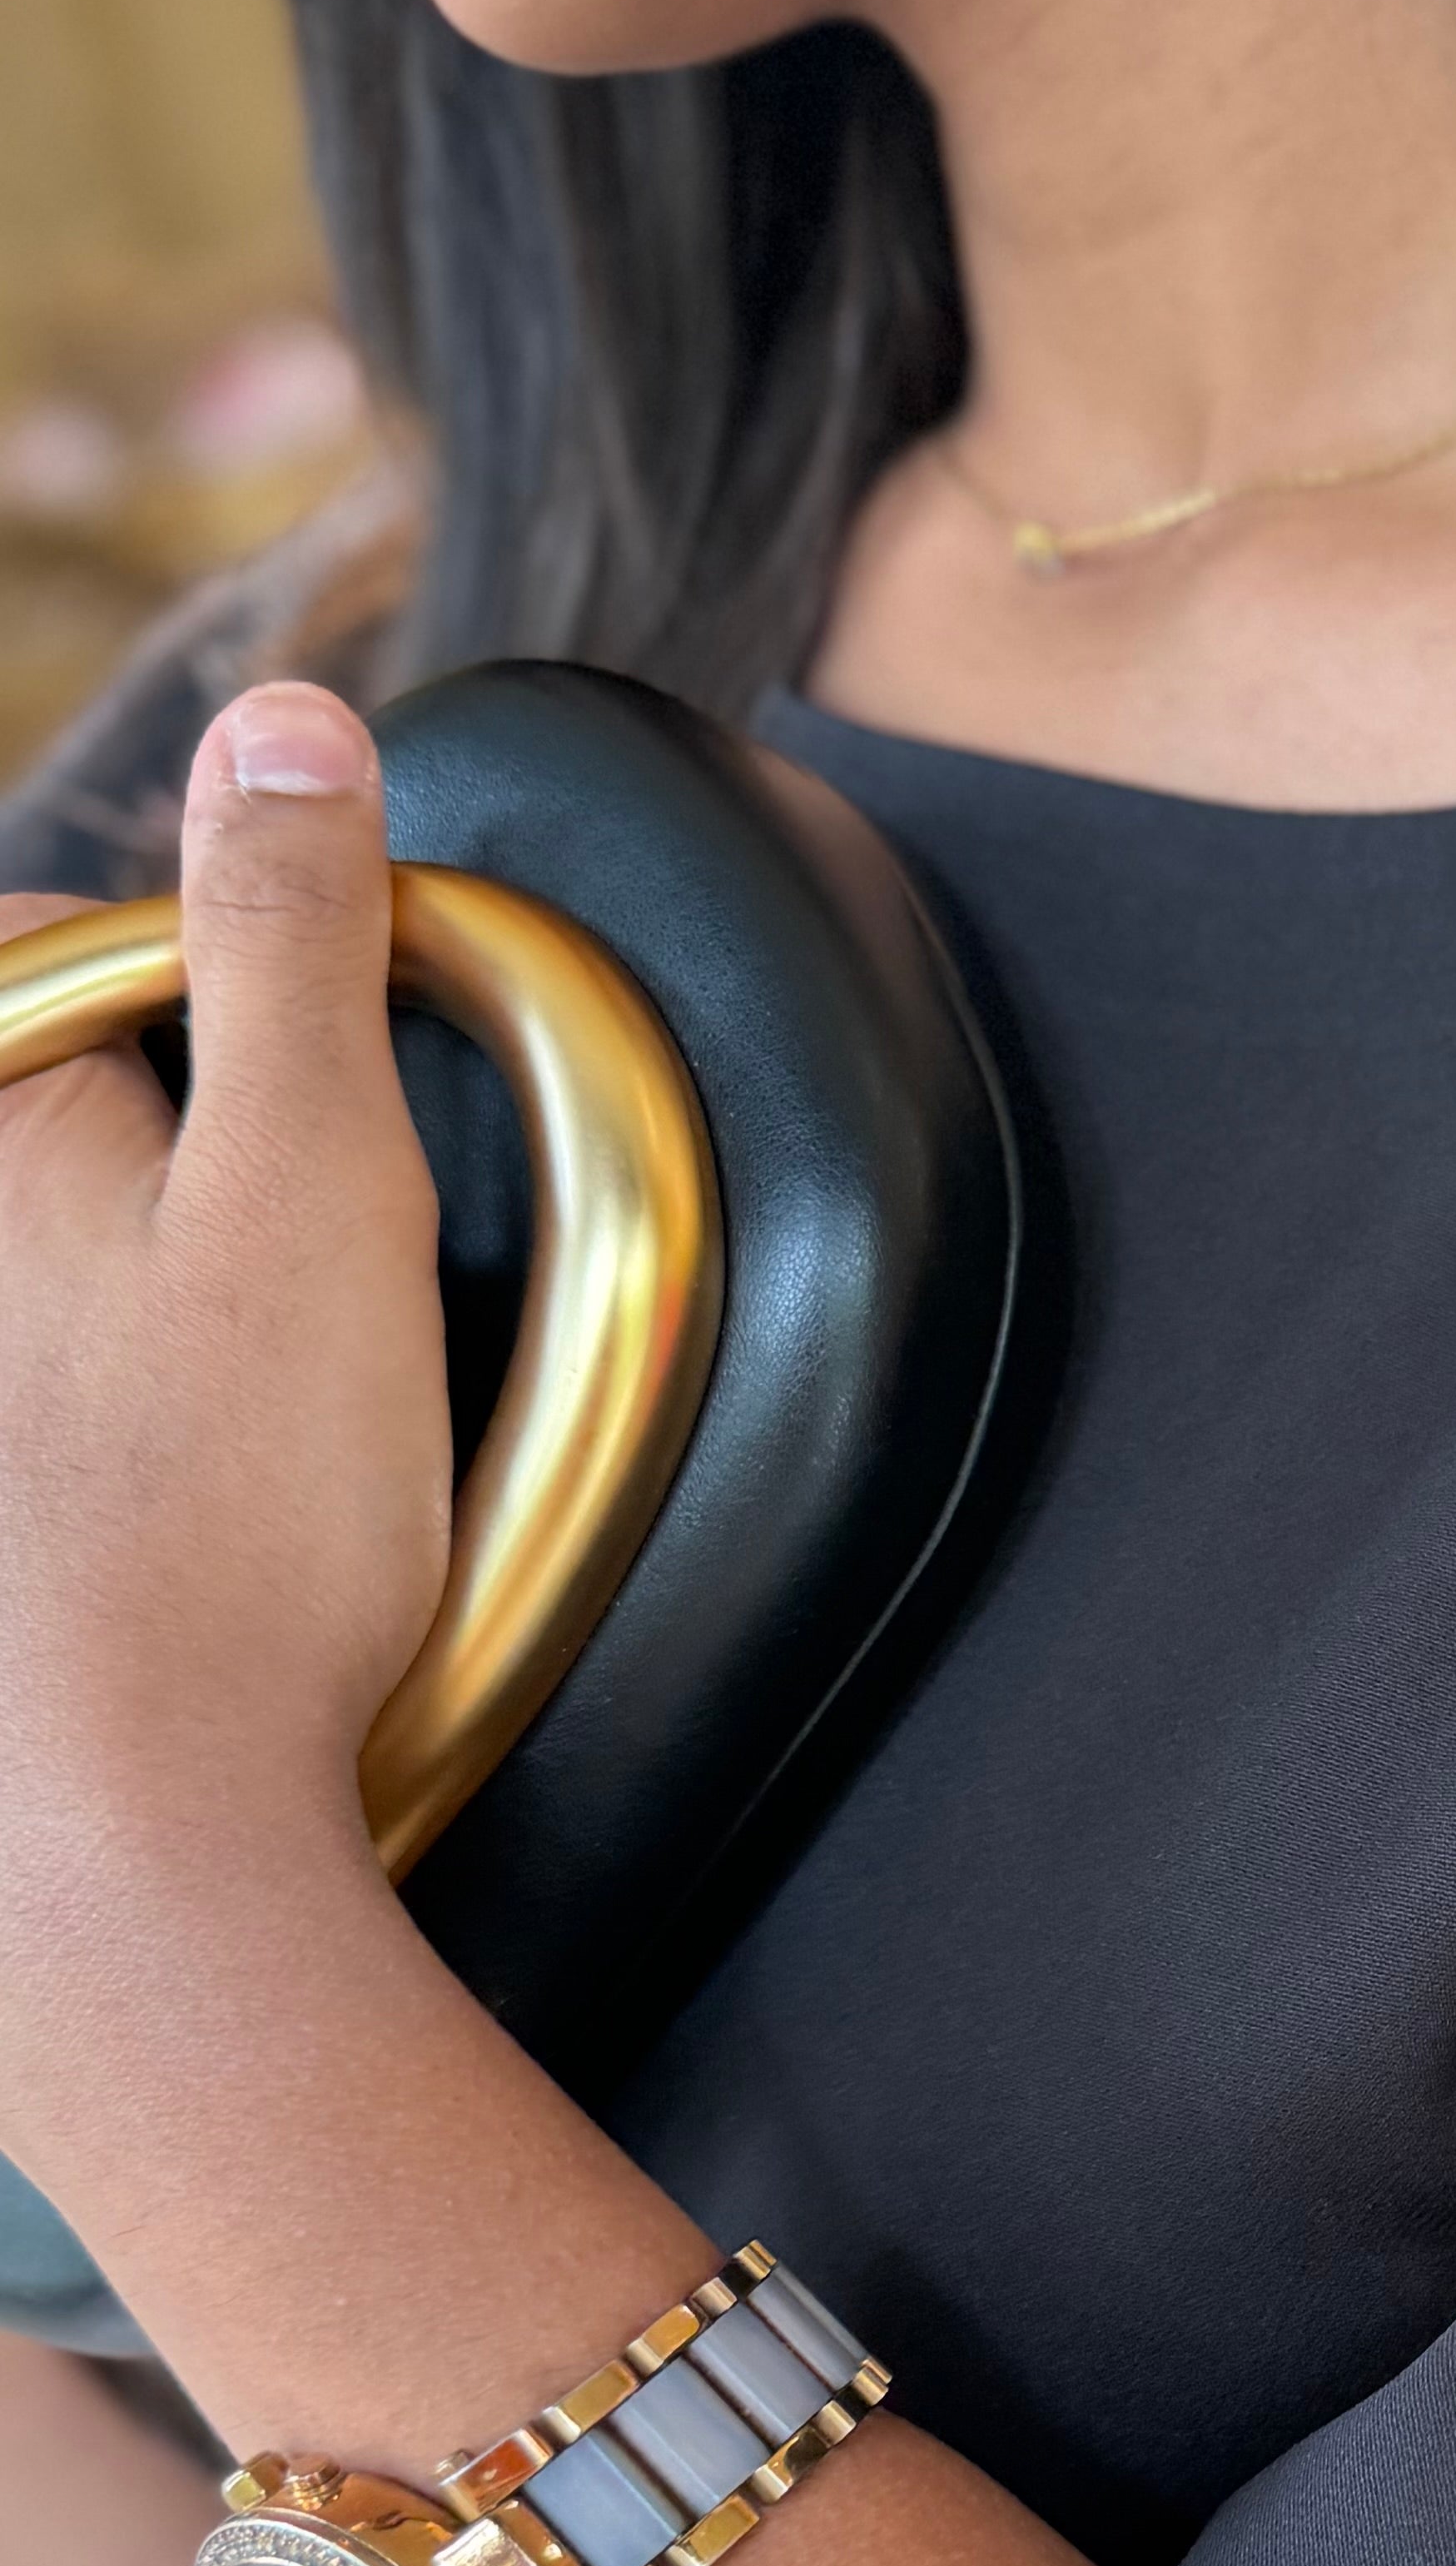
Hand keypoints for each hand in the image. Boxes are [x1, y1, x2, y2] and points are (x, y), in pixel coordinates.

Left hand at [0, 688, 446, 2121]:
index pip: (34, 957)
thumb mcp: (316, 1181)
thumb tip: (292, 720)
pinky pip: (43, 1430)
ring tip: (198, 1401)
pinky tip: (135, 1515)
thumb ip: (295, 938)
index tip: (288, 1074)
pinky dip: (72, 1449)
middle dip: (112, 1144)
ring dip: (91, 1315)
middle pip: (20, 1124)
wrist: (119, 1846)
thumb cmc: (226, 1521)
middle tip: (255, 1260)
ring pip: (34, 1294)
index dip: (183, 980)